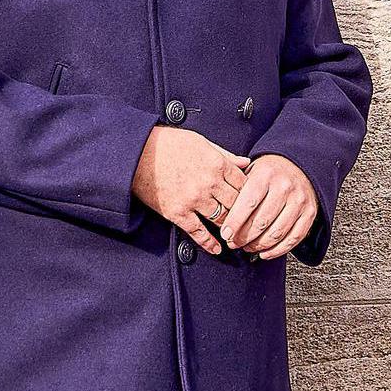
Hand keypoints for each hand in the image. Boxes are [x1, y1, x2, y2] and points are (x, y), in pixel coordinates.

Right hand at [132, 127, 249, 254]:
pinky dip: (209, 243)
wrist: (137, 153)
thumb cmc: (168, 143)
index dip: (251, 193)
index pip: (244, 184)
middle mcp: (208, 183)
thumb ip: (225, 154)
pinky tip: (217, 249)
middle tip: (250, 221)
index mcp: (216, 164)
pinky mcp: (177, 213)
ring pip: (222, 219)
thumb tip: (246, 163)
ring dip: (230, 228)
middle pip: (237, 204)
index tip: (252, 200)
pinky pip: (198, 232)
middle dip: (244, 213)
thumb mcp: (201, 142)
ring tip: (235, 234)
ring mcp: (193, 200)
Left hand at [219, 154, 319, 259]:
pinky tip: (265, 253)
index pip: (248, 203)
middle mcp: (285, 187)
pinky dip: (277, 250)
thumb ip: (236, 189)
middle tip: (233, 243)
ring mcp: (299, 201)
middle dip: (244, 237)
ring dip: (259, 245)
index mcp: (266, 175)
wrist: (297, 165)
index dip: (235, 223)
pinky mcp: (310, 213)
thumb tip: (220, 215)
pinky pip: (293, 238)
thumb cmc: (268, 172)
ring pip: (277, 233)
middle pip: (261, 222)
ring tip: (247, 247)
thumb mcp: (250, 171)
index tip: (225, 235)